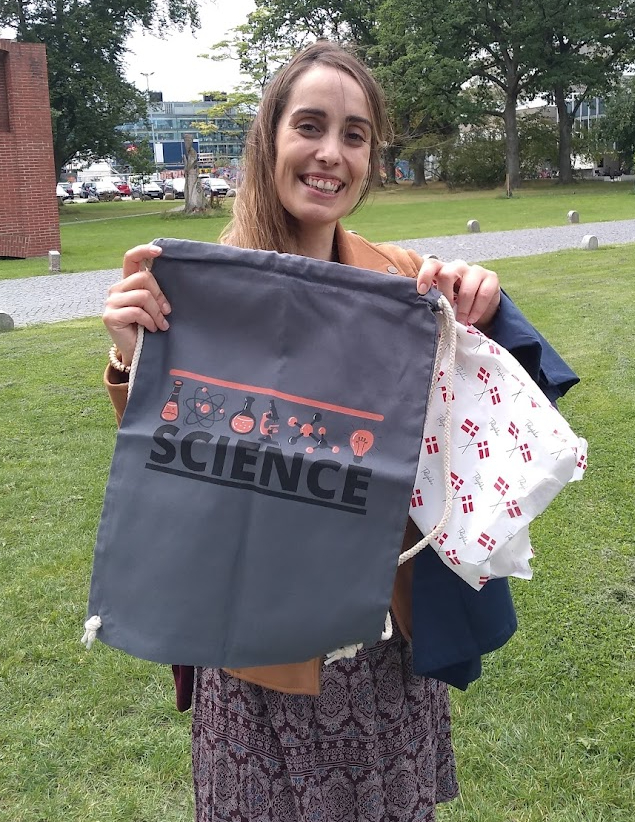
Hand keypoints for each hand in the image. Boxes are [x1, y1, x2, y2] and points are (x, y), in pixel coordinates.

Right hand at [102, 244, 168, 364]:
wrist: (137, 353)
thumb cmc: (149, 328)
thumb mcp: (154, 306)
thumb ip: (155, 291)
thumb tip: (172, 276)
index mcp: (127, 283)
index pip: (131, 258)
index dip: (144, 251)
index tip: (160, 251)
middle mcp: (116, 289)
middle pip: (144, 278)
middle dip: (160, 295)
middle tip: (167, 312)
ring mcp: (111, 302)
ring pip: (143, 296)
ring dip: (157, 312)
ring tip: (161, 324)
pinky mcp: (110, 316)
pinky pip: (137, 312)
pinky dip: (149, 321)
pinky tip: (152, 329)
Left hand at [416, 256, 500, 328]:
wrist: (480, 303)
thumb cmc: (456, 300)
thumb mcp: (442, 298)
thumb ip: (433, 299)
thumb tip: (422, 310)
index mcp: (442, 269)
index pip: (431, 264)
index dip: (425, 275)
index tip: (422, 291)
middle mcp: (458, 266)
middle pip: (447, 274)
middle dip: (445, 297)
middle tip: (446, 312)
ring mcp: (475, 270)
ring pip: (467, 288)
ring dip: (463, 309)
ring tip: (461, 321)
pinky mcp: (491, 277)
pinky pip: (483, 294)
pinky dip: (477, 310)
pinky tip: (472, 319)